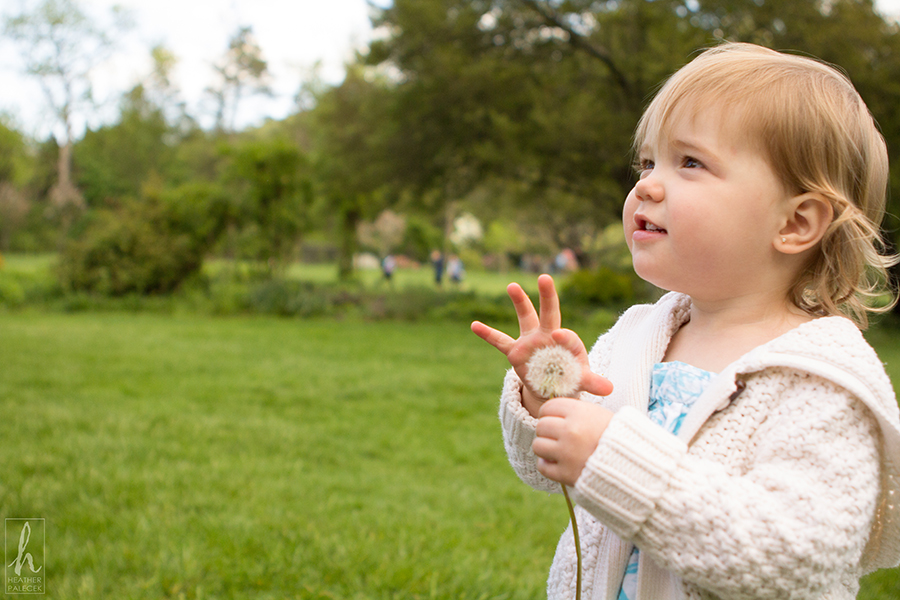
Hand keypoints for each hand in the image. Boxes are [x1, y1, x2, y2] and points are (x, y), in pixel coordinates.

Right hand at [470, 274, 611, 415]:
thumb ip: (593, 382)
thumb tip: (609, 389)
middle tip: (545, 278)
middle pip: (550, 312)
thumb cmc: (571, 380)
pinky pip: (500, 341)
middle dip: (548, 296)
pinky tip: (474, 325)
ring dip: (520, 301)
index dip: (563, 335)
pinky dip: (487, 334)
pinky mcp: (516, 352)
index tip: (557, 335)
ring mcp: (531, 341)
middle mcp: (549, 335)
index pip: (567, 335)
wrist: (552, 388)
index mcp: (568, 342)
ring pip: (525, 317)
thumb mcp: (582, 381)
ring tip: (512, 286)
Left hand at [533, 398, 613, 485]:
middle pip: (541, 426)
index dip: (549, 413)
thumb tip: (554, 411)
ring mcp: (567, 453)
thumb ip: (576, 412)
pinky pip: (542, 466)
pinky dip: (547, 465)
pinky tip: (558, 463)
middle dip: (547, 431)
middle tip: (557, 436)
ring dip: (545, 448)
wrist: (636, 466)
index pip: (548, 407)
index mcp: (579, 413)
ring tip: (557, 450)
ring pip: (538, 445)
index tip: (554, 419)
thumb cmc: (619, 438)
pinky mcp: (566, 474)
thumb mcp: (600, 415)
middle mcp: (571, 431)